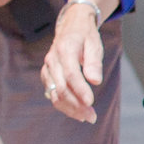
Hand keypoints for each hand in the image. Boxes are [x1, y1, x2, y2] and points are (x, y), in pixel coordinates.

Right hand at [42, 0, 114, 121]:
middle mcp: (52, 60)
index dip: (80, 90)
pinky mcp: (47, 75)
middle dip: (76, 105)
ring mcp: (47, 68)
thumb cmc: (85, 35)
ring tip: (87, 117)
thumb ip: (94, 62)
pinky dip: (63, 105)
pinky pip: (52, 93)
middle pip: (61, 88)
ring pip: (54, 94)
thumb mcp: (94, 43)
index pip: (71, 74)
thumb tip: (96, 81)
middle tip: (92, 117)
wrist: (71, 25)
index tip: (91, 103)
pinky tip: (77, 111)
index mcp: (64, 49)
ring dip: (70, 109)